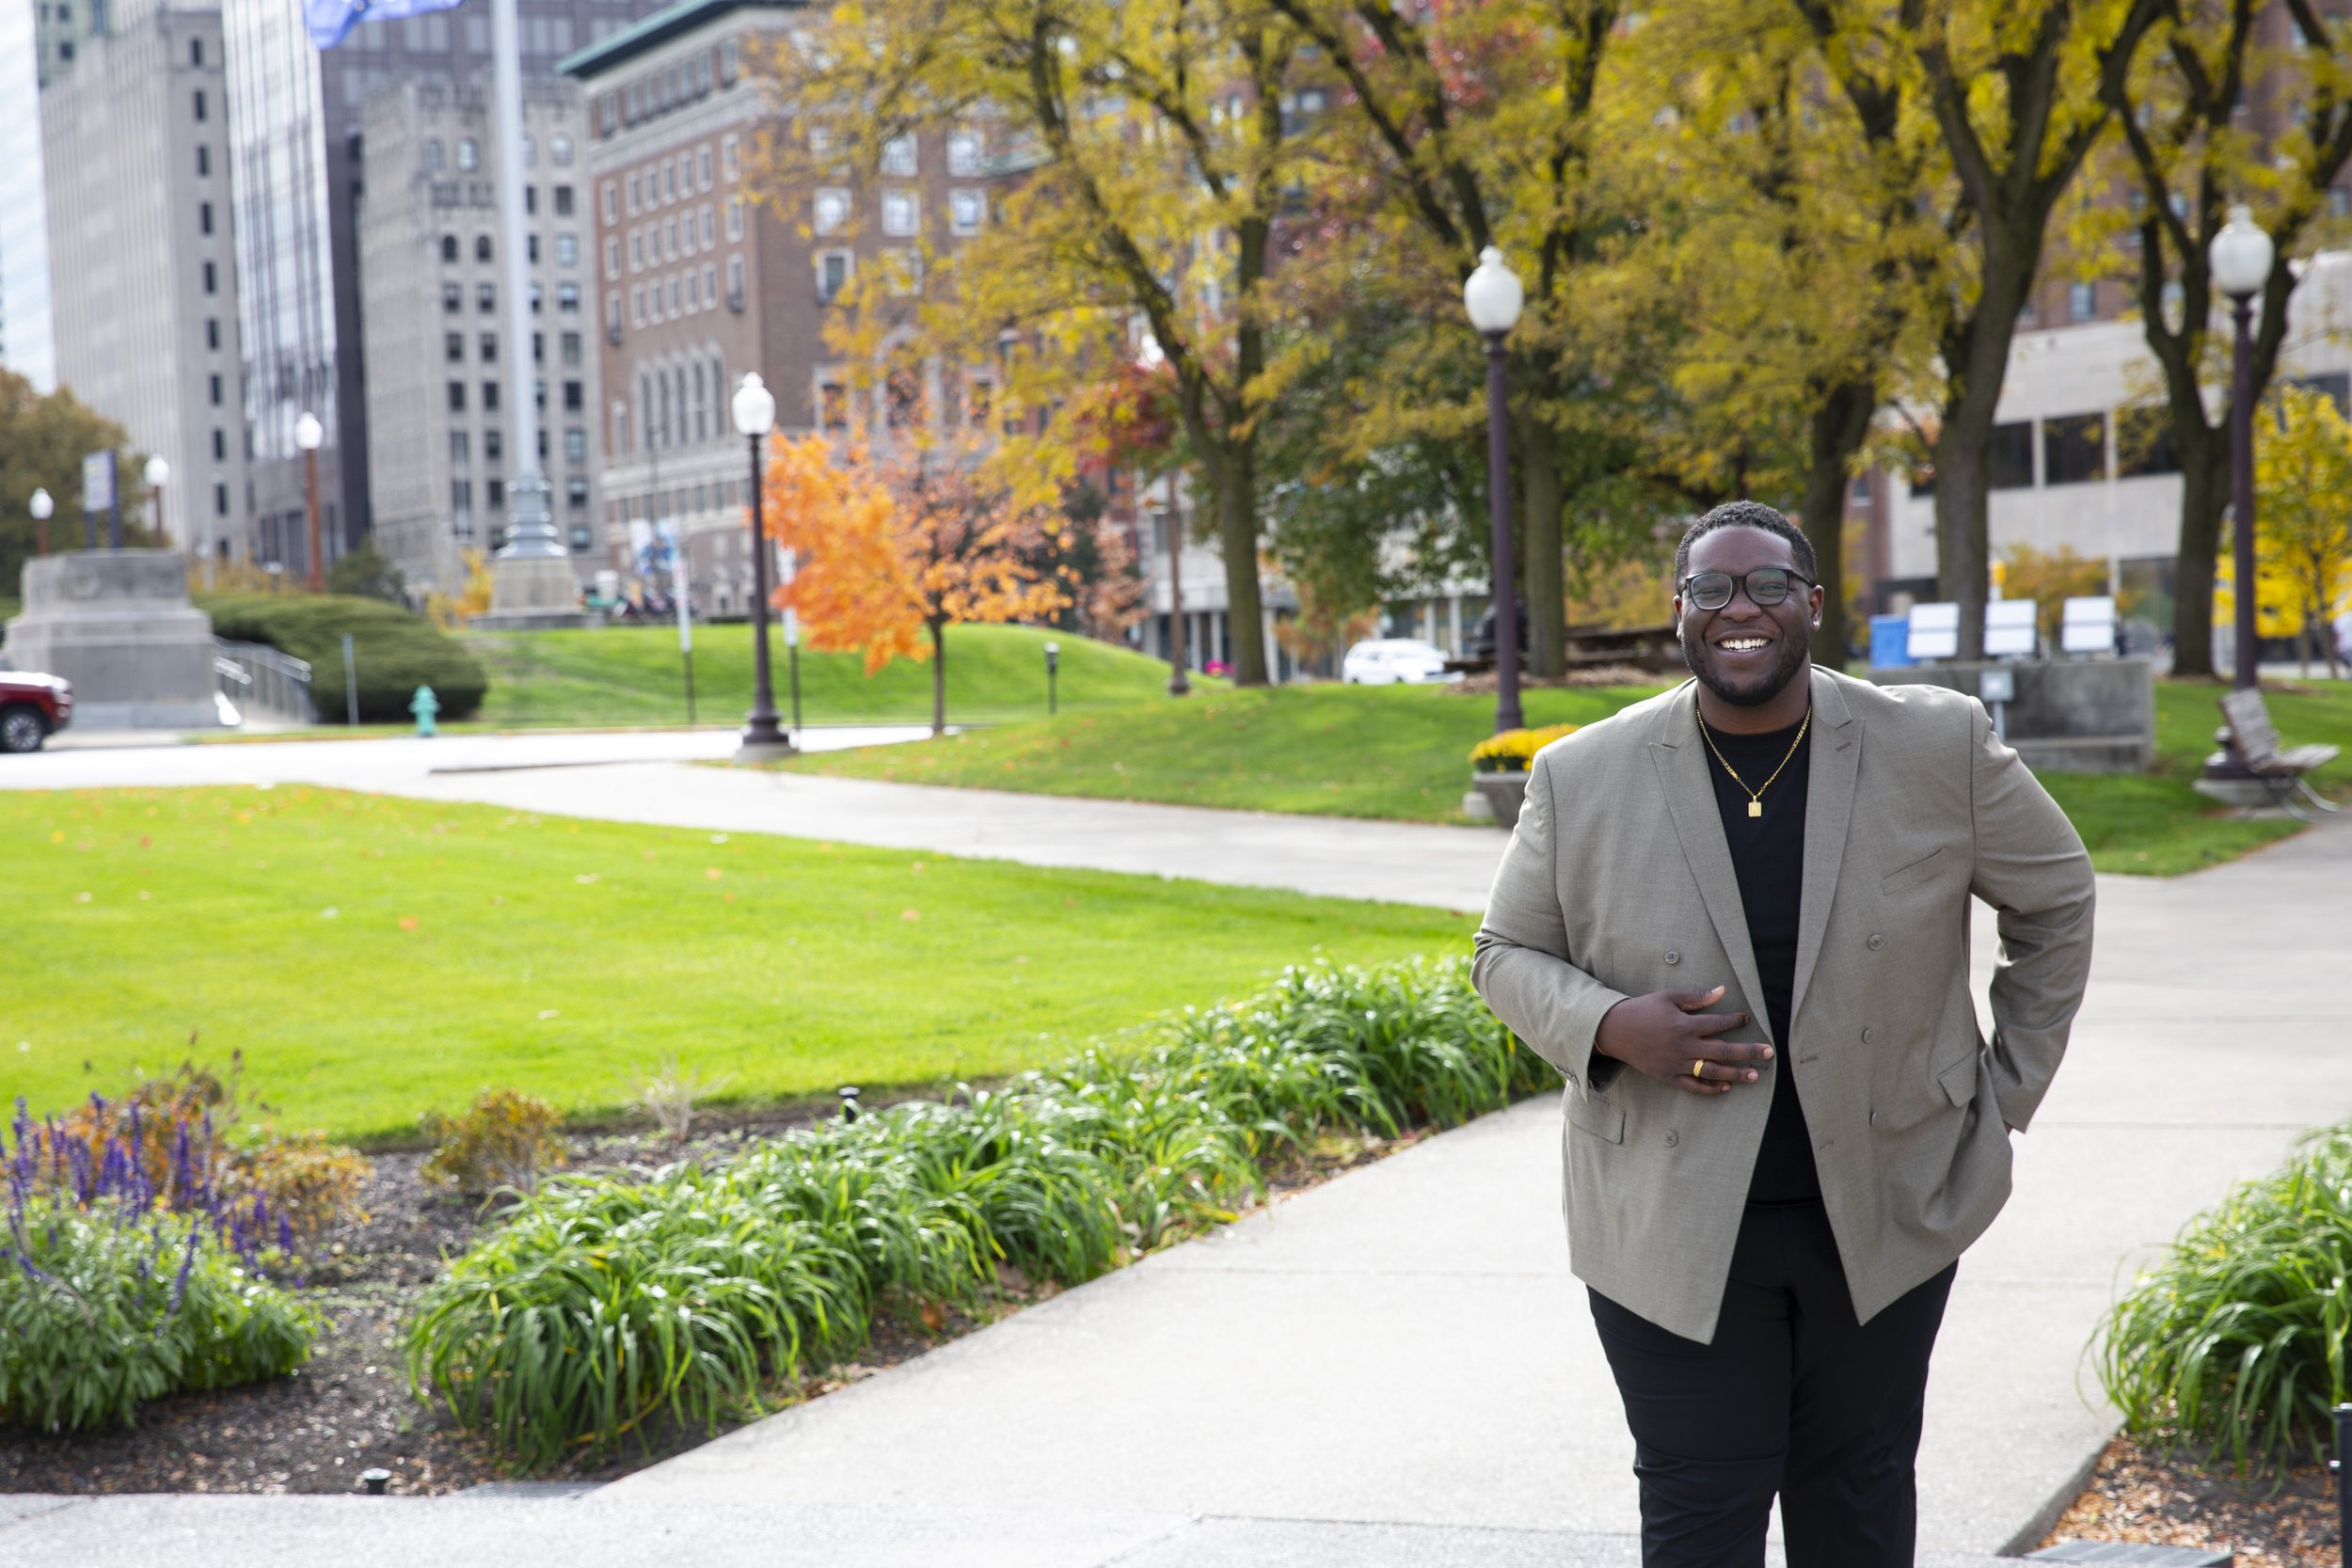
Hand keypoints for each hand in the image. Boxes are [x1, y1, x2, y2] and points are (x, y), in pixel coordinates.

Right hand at [1594, 986, 1772, 1096]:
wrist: (1615, 1030)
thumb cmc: (1643, 1010)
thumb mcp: (1668, 997)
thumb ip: (1696, 997)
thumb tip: (1722, 991)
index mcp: (1685, 1024)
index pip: (1719, 1024)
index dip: (1735, 1021)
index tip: (1747, 1019)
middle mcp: (1685, 1046)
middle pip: (1724, 1051)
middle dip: (1748, 1052)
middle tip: (1769, 1053)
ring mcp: (1677, 1063)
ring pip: (1713, 1071)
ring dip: (1736, 1073)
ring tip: (1755, 1075)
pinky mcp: (1669, 1076)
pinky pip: (1694, 1086)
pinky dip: (1711, 1089)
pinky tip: (1726, 1087)